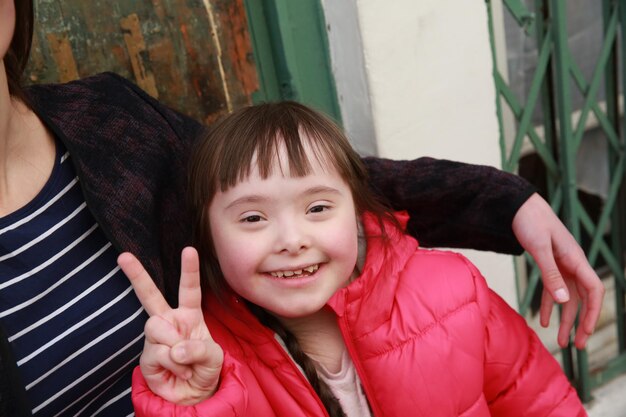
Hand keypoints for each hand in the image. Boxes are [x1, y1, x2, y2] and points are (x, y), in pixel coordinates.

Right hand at [118, 247, 223, 404]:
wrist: (192, 396)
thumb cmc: (205, 370)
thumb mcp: (214, 358)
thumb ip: (199, 349)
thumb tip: (174, 347)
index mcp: (189, 315)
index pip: (189, 289)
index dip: (189, 270)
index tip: (189, 249)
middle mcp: (169, 322)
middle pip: (150, 295)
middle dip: (136, 275)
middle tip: (123, 256)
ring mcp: (156, 338)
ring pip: (156, 327)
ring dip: (176, 347)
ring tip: (185, 361)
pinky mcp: (147, 355)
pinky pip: (159, 352)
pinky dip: (174, 364)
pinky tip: (178, 371)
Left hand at [512, 193, 604, 348]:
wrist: (518, 205)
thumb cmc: (531, 221)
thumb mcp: (539, 247)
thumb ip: (551, 273)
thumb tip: (564, 300)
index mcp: (575, 258)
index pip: (594, 290)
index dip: (592, 311)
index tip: (586, 331)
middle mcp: (572, 263)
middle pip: (582, 298)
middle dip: (580, 322)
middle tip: (576, 346)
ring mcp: (561, 264)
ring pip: (567, 297)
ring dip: (565, 319)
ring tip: (561, 341)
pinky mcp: (548, 264)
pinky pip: (553, 290)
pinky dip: (549, 305)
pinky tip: (544, 321)